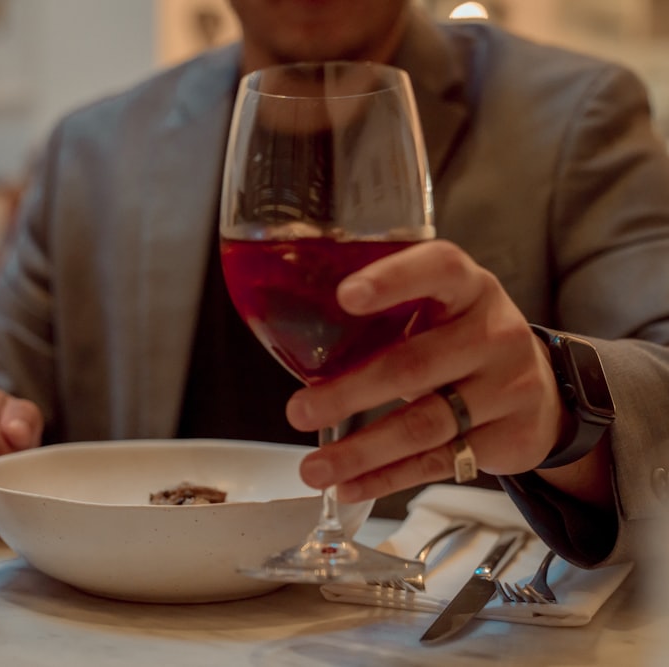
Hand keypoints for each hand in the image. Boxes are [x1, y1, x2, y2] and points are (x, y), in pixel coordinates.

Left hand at [286, 240, 563, 502]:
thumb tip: (293, 335)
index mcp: (469, 288)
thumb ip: (387, 316)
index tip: (345, 296)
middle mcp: (495, 333)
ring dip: (362, 451)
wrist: (538, 391)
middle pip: (416, 365)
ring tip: (314, 467)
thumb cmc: (462, 341)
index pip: (439, 269)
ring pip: (425, 425)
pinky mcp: (509, 438)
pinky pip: (438, 462)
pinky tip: (349, 486)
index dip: (393, 280)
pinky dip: (387, 478)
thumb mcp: (439, 310)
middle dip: (350, 393)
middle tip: (298, 412)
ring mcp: (509, 387)